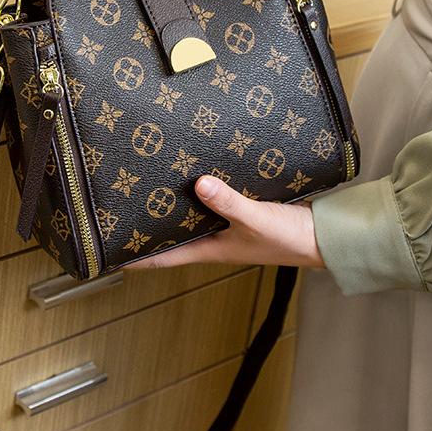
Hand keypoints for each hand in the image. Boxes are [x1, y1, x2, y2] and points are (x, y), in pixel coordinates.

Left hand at [126, 175, 324, 269]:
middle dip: (149, 225)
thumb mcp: (255, 220)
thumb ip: (228, 202)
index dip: (135, 258)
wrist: (323, 235)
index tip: (108, 253)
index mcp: (211, 249)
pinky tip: (197, 172)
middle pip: (173, 234)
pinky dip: (203, 191)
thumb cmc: (289, 238)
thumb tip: (198, 183)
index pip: (163, 258)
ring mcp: (228, 225)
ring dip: (175, 205)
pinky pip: (214, 201)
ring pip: (192, 216)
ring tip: (151, 182)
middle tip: (122, 206)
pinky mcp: (243, 210)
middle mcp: (214, 238)